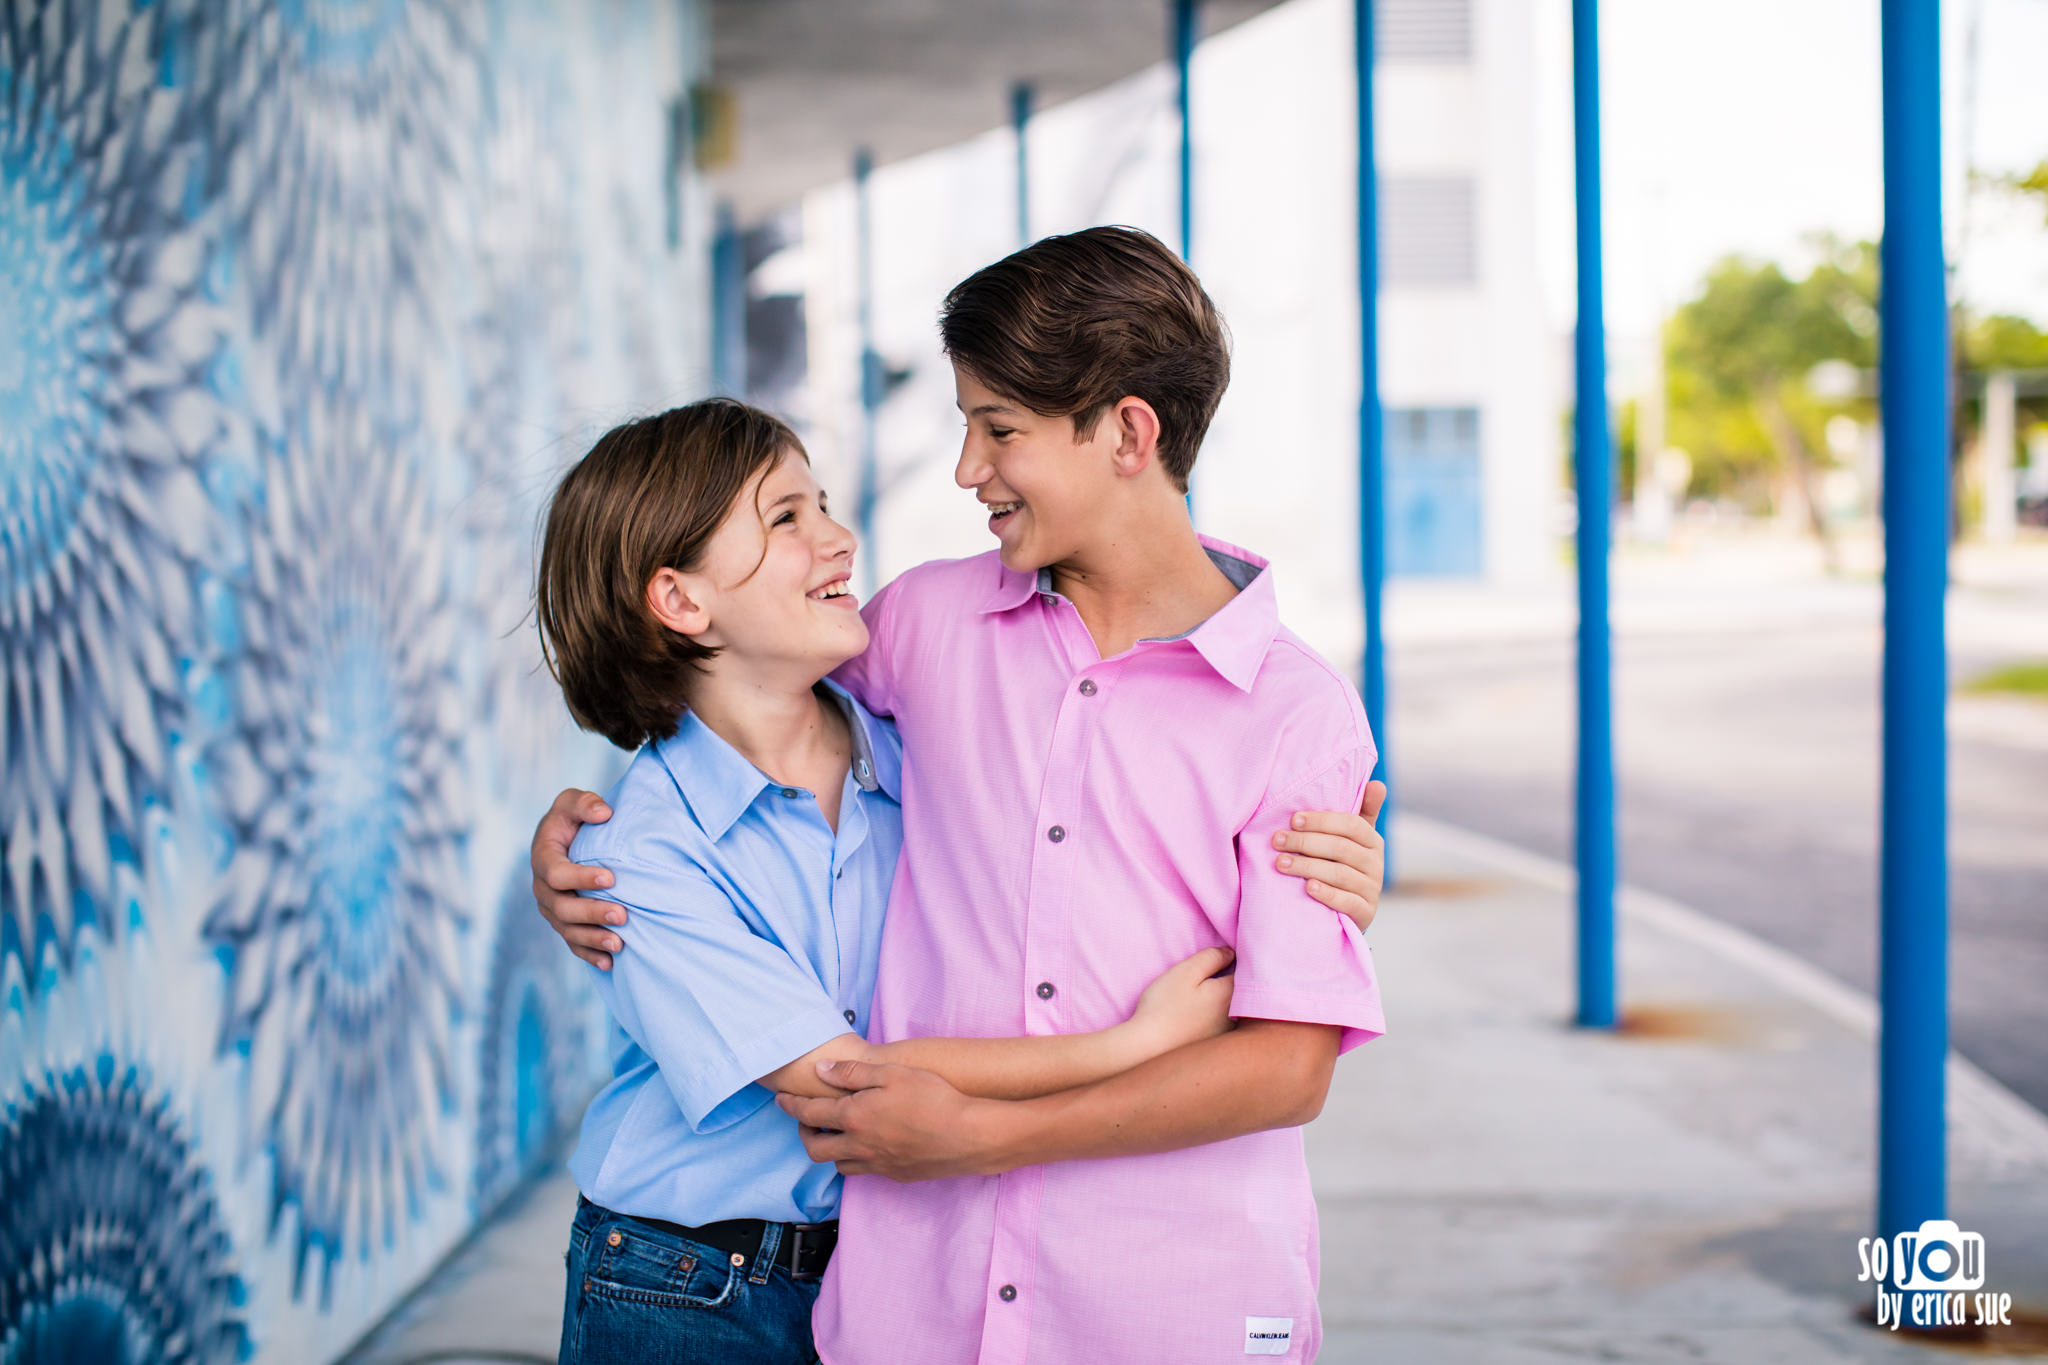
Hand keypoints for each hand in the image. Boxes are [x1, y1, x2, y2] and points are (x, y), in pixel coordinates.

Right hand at [531, 788, 620, 967]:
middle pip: (562, 908)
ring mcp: (552, 909)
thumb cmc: (574, 819)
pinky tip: (609, 963)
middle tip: (623, 915)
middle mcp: (543, 888)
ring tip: (620, 944)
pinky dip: (590, 955)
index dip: (581, 877)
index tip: (611, 877)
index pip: (556, 873)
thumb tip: (604, 814)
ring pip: (567, 930)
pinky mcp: (564, 923)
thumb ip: (584, 803)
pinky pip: (573, 944)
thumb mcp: (573, 802)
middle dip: (592, 913)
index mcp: (543, 857)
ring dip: (593, 939)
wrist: (570, 839)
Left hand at [777, 1060, 997, 1180]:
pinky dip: (856, 1158)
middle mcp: (859, 1146)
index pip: (810, 1114)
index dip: (791, 1106)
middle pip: (815, 1148)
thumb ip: (853, 1073)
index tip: (781, 1100)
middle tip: (807, 1120)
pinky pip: (864, 1170)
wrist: (968, 1135)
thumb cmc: (933, 1098)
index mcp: (854, 1118)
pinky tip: (868, 1145)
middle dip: (804, 1133)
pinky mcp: (895, 1175)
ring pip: (839, 1164)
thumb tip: (823, 1071)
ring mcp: (877, 1164)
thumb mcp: (892, 1073)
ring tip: (837, 1134)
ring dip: (830, 1149)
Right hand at [1126, 947, 1235, 1055]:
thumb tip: (1231, 952)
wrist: (1148, 1047)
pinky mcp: (1213, 1045)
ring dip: (1223, 1001)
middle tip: (1210, 974)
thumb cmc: (1164, 1005)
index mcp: (1229, 993)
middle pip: (1240, 991)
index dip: (1235, 961)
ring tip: (1200, 996)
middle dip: (1231, 980)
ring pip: (1232, 1009)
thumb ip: (1211, 958)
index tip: (1221, 958)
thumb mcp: (1186, 972)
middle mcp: (1234, 1015)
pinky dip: (1215, 1017)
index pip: (1245, 971)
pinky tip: (1197, 1016)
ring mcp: (1225, 1033)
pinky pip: (1223, 1024)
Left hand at [1275, 780, 1385, 931]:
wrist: (1348, 910)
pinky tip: (1307, 888)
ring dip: (1307, 867)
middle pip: (1341, 848)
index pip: (1351, 825)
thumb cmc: (1342, 865)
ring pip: (1340, 874)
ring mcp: (1372, 889)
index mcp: (1372, 841)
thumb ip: (1361, 811)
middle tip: (1277, 841)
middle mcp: (1376, 864)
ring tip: (1281, 863)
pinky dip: (1327, 894)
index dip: (1322, 821)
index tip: (1293, 820)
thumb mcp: (1352, 839)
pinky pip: (1347, 902)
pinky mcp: (1366, 913)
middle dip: (1305, 843)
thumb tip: (1377, 783)